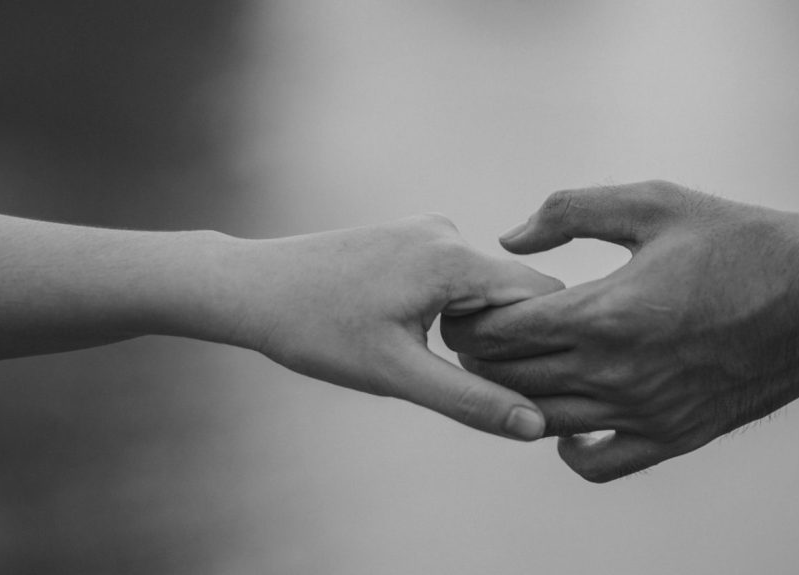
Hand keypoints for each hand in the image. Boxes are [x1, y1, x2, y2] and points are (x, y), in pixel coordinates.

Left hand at [207, 214, 562, 440]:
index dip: (547, 342)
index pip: (544, 295)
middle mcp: (448, 232)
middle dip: (508, 340)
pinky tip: (407, 336)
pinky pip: (456, 278)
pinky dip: (451, 311)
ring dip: (476, 328)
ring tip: (426, 359)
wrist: (251, 288)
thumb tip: (535, 426)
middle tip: (472, 383)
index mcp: (454, 258)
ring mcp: (427, 231)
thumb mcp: (397, 375)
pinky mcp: (409, 238)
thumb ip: (471, 400)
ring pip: (485, 288)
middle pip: (516, 292)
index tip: (532, 385)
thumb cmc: (316, 330)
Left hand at [442, 181, 798, 480]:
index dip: (470, 319)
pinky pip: (597, 464)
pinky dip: (568, 448)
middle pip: (509, 380)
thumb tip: (510, 239)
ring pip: (541, 422)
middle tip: (478, 335)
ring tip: (513, 368)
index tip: (468, 305)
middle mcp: (617, 373)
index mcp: (606, 313)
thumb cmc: (737, 239)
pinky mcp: (673, 436)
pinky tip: (568, 419)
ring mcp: (644, 412)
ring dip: (514, 397)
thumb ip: (571, 211)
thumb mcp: (654, 203)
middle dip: (480, 357)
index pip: (500, 333)